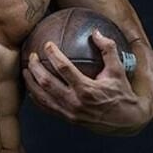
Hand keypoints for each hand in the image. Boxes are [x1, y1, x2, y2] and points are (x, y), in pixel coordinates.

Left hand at [22, 29, 148, 134]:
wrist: (127, 121)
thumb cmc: (122, 93)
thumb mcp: (118, 70)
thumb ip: (108, 49)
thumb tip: (95, 32)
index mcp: (86, 89)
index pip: (64, 68)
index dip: (53, 55)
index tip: (47, 44)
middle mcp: (75, 102)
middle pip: (46, 83)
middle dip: (35, 68)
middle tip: (31, 56)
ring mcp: (69, 112)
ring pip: (42, 97)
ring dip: (31, 83)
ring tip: (25, 70)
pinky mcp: (67, 119)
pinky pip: (46, 108)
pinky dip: (36, 97)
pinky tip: (32, 88)